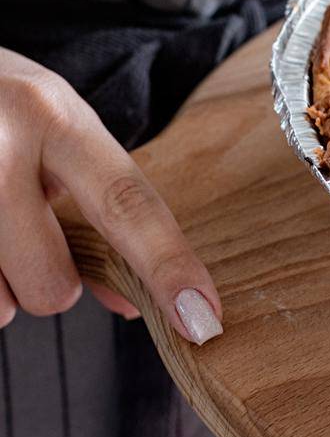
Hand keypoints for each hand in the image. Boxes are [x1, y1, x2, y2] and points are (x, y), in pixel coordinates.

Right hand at [0, 48, 222, 341]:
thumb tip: (135, 301)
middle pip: (53, 283)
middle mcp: (3, 144)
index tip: (202, 318)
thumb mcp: (54, 131)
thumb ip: (99, 208)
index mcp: (56, 118)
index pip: (127, 202)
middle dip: (49, 280)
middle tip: (28, 231)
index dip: (168, 265)